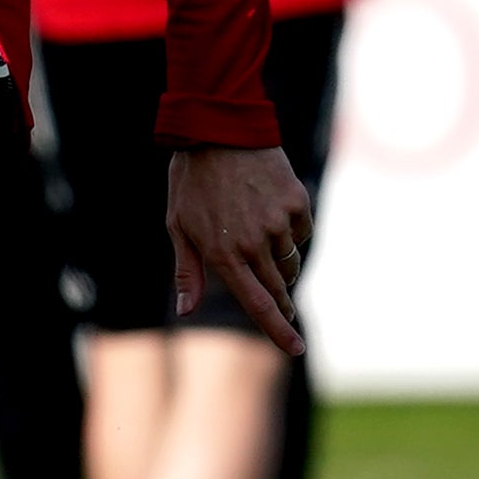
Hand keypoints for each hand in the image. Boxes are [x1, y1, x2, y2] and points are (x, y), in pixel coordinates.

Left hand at [167, 144, 312, 354]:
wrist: (219, 128)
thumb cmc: (192, 180)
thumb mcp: (178, 225)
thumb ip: (186, 270)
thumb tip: (184, 310)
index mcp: (223, 254)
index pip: (257, 303)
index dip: (278, 330)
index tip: (295, 349)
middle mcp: (254, 242)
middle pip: (278, 288)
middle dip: (280, 302)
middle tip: (283, 308)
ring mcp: (278, 222)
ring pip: (290, 262)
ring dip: (280, 266)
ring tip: (261, 243)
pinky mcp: (296, 202)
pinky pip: (301, 233)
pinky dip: (290, 234)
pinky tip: (272, 215)